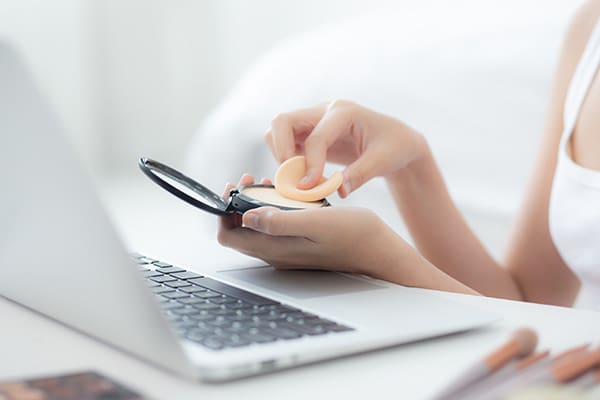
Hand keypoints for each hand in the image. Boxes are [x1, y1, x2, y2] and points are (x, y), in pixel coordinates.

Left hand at [218, 175, 396, 277]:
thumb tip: (247, 218)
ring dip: (256, 204)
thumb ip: (280, 223)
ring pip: (257, 227)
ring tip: (270, 184)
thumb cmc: (355, 236)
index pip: (229, 236)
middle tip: (254, 182)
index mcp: (276, 249)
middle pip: (239, 231)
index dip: (224, 212)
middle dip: (239, 203)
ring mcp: (288, 250)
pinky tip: (290, 195)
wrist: (381, 251)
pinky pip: (275, 227)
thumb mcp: (317, 223)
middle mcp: (277, 253)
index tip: (236, 189)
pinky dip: (274, 208)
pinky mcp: (300, 245)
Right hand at [265, 100, 425, 196]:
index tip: (308, 188)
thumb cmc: (395, 147)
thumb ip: (360, 174)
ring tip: (298, 178)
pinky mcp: (309, 134)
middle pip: (282, 121)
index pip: (316, 137)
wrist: (397, 143)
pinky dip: (286, 159)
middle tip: (290, 178)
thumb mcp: (383, 160)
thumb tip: (339, 191)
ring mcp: (314, 120)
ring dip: (280, 154)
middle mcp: (324, 111)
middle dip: (280, 150)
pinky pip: (285, 142)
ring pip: (278, 130)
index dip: (309, 164)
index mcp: (343, 112)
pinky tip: (302, 178)